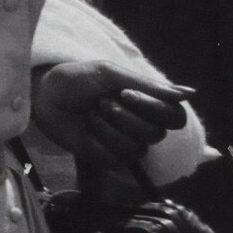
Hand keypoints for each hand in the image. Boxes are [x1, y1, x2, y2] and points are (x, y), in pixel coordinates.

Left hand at [32, 60, 190, 171]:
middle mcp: (141, 124)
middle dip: (124, 116)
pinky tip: (86, 131)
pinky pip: (116, 159)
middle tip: (101, 102)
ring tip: (91, 114)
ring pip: (136, 147)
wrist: (42, 94)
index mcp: (147, 103)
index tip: (126, 94)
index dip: (155, 108)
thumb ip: (147, 85)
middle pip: (156, 133)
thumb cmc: (75, 78)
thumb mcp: (108, 73)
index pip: (175, 116)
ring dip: (108, 128)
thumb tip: (190, 93)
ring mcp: (124, 142)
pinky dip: (98, 141)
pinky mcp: (107, 157)